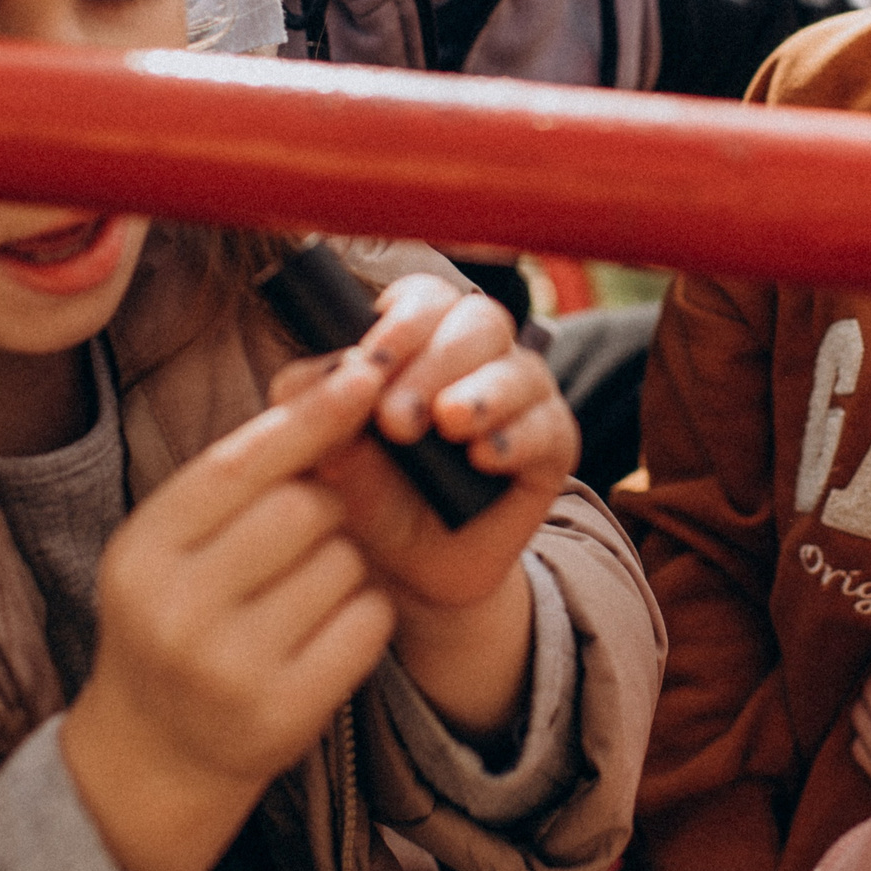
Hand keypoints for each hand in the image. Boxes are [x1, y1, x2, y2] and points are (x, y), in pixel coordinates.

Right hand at [64, 356, 397, 870]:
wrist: (156, 748)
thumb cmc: (179, 616)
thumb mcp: (175, 543)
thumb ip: (239, 475)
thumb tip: (337, 387)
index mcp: (142, 553)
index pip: (238, 464)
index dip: (308, 414)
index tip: (362, 372)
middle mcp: (175, 612)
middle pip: (302, 508)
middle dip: (325, 502)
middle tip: (311, 527)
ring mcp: (228, 670)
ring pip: (345, 562)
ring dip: (348, 561)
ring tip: (308, 588)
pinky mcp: (284, 713)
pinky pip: (369, 621)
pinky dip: (367, 612)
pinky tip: (330, 627)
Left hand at [270, 273, 578, 737]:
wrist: (410, 572)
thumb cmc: (366, 494)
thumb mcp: (327, 454)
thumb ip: (318, 410)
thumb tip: (331, 375)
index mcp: (420, 341)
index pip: (424, 299)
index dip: (402, 323)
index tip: (370, 367)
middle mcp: (478, 356)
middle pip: (478, 321)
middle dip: (435, 364)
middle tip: (398, 421)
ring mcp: (522, 397)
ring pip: (520, 368)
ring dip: (482, 392)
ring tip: (450, 426)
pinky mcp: (553, 445)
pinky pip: (549, 427)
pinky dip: (517, 438)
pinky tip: (485, 458)